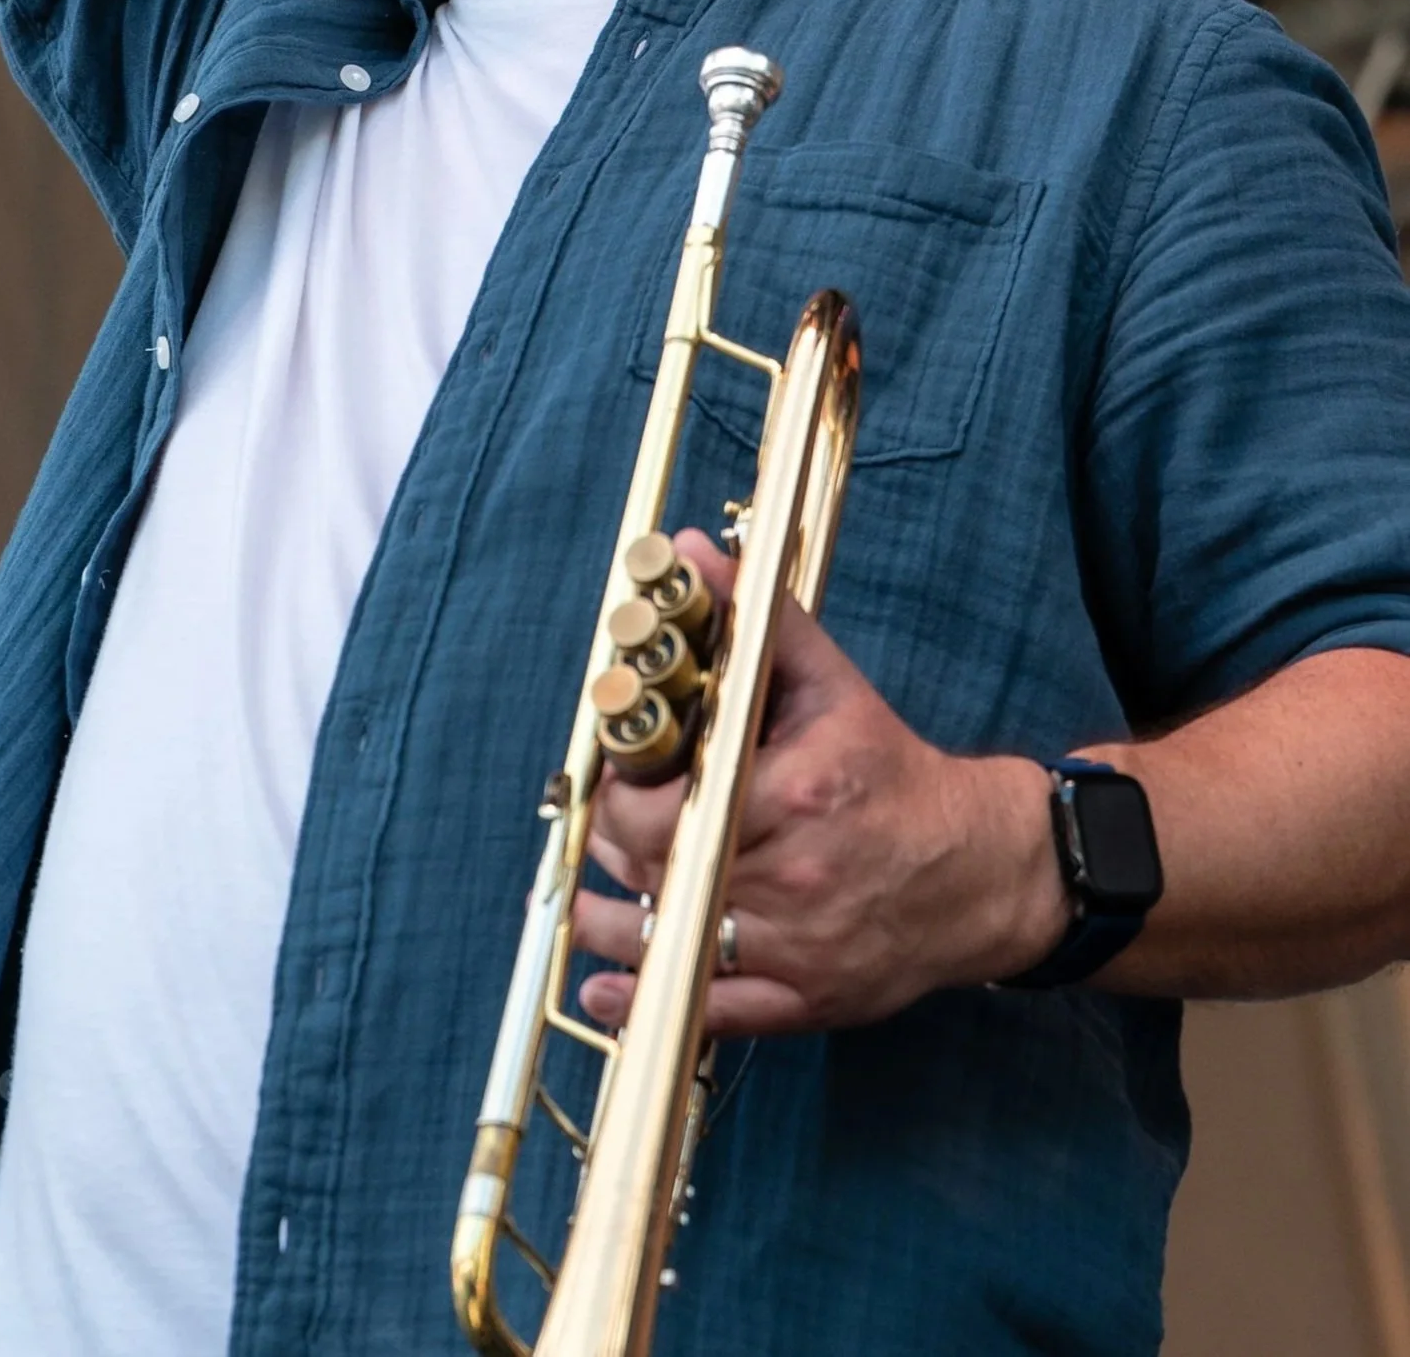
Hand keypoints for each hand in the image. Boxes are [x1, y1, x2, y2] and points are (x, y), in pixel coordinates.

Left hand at [571, 533, 1066, 1034]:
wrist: (979, 868)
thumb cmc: (892, 773)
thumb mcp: (830, 685)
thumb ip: (758, 621)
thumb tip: (696, 551)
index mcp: (795, 796)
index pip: (669, 803)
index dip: (621, 793)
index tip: (613, 775)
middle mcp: (794, 877)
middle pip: (661, 868)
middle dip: (615, 845)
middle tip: (605, 823)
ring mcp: (799, 948)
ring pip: (674, 941)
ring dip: (612, 923)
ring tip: (583, 902)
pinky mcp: (806, 1000)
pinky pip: (713, 1012)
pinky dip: (646, 1002)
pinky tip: (602, 990)